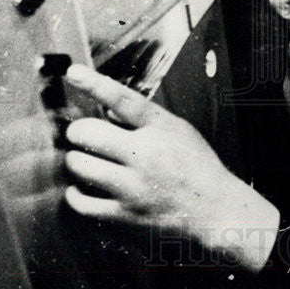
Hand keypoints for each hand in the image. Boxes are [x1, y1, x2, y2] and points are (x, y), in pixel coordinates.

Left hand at [62, 65, 279, 271]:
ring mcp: (133, 187)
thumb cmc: (198, 168)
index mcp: (161, 129)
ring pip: (79, 166)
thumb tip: (108, 107)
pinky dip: (75, 194)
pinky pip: (81, 203)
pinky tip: (81, 188)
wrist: (215, 210)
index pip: (124, 99)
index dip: (95, 84)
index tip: (74, 73)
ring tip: (84, 161)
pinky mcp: (124, 215)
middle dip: (78, 132)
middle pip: (88, 133)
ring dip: (76, 161)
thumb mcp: (180, 131)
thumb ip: (146, 118)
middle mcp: (145, 155)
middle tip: (82, 135)